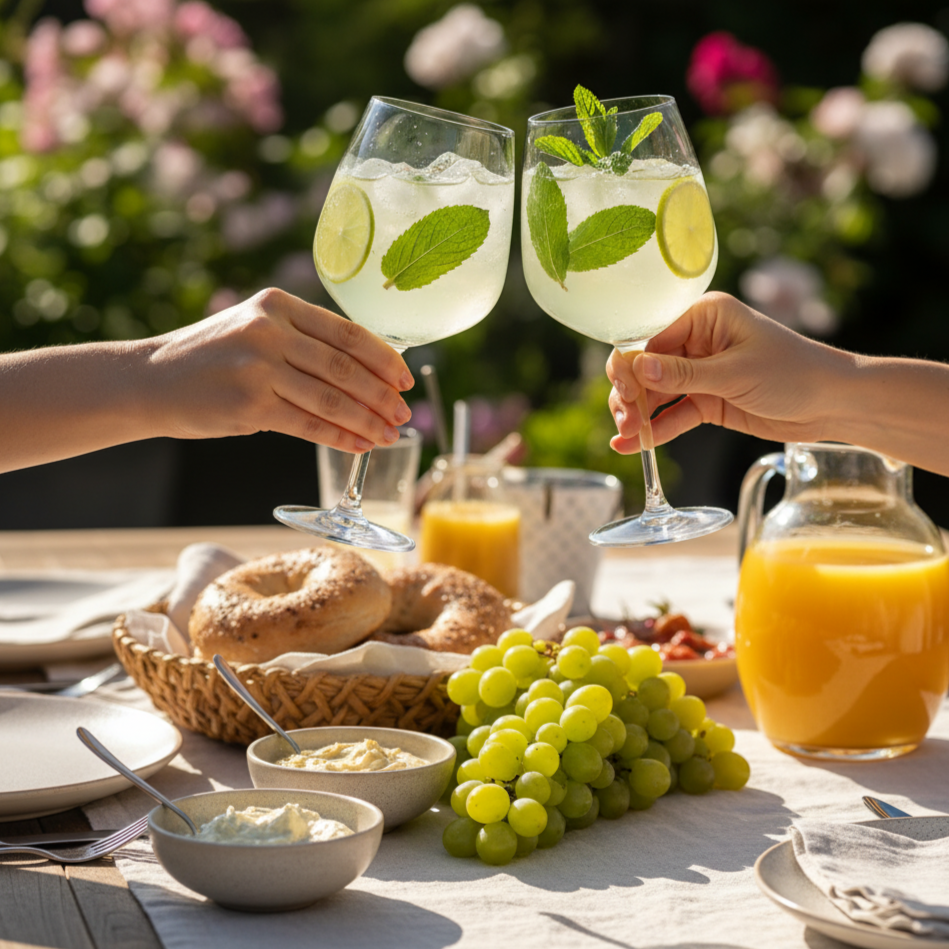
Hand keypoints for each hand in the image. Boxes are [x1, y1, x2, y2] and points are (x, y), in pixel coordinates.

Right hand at [148, 288, 414, 451]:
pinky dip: (339, 438)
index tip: (405, 378)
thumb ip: (302, 341)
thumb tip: (366, 372)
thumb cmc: (210, 358)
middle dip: (381, 395)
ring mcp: (259, 367)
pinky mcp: (250, 405)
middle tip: (403, 414)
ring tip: (388, 436)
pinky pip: (309, 424)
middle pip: (345, 367)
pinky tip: (359, 446)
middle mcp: (269, 331)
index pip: (346, 332)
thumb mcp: (254, 329)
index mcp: (278, 305)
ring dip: (367, 421)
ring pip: (332, 398)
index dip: (383, 359)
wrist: (149, 380)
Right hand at [606, 292, 851, 453]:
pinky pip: (672, 414)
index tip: (623, 393)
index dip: (630, 365)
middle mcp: (696, 341)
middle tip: (625, 421)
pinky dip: (654, 429)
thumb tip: (638, 368)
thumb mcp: (735, 373)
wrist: (833, 403)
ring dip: (637, 414)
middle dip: (629, 394)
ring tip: (626, 436)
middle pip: (645, 366)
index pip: (649, 337)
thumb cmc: (793, 373)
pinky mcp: (706, 400)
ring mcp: (699, 372)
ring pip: (653, 392)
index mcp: (703, 316)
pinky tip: (631, 445)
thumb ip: (684, 374)